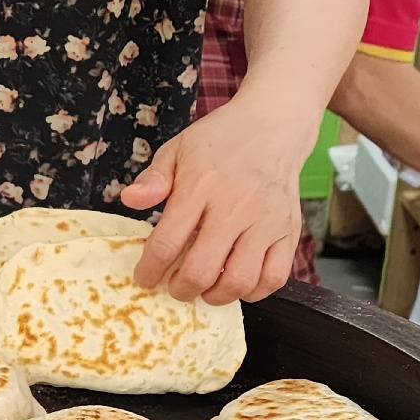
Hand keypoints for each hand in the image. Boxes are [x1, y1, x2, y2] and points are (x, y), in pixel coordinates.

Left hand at [121, 91, 306, 305]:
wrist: (275, 123)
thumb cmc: (221, 140)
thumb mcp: (178, 149)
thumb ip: (153, 179)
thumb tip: (129, 201)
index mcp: (201, 185)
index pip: (167, 243)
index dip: (150, 270)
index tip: (145, 279)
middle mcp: (237, 205)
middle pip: (202, 270)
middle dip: (181, 289)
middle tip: (176, 287)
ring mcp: (267, 220)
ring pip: (239, 280)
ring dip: (216, 296)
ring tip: (206, 288)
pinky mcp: (290, 230)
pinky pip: (274, 277)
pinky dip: (253, 292)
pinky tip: (237, 282)